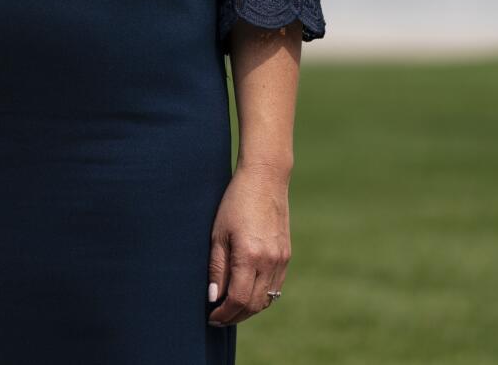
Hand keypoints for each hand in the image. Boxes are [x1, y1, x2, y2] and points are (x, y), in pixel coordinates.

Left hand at [206, 161, 291, 327]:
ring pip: (267, 299)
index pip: (238, 299)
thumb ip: (217, 268)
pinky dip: (261, 296)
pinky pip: (275, 286)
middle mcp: (269, 261)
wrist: (265, 179)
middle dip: (235, 316)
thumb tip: (214, 298)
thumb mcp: (218, 234)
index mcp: (250, 255)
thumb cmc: (235, 203)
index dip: (224, 314)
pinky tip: (247, 292)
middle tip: (218, 318)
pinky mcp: (286, 255)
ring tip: (230, 308)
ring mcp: (281, 259)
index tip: (211, 317)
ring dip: (248, 309)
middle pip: (254, 305)